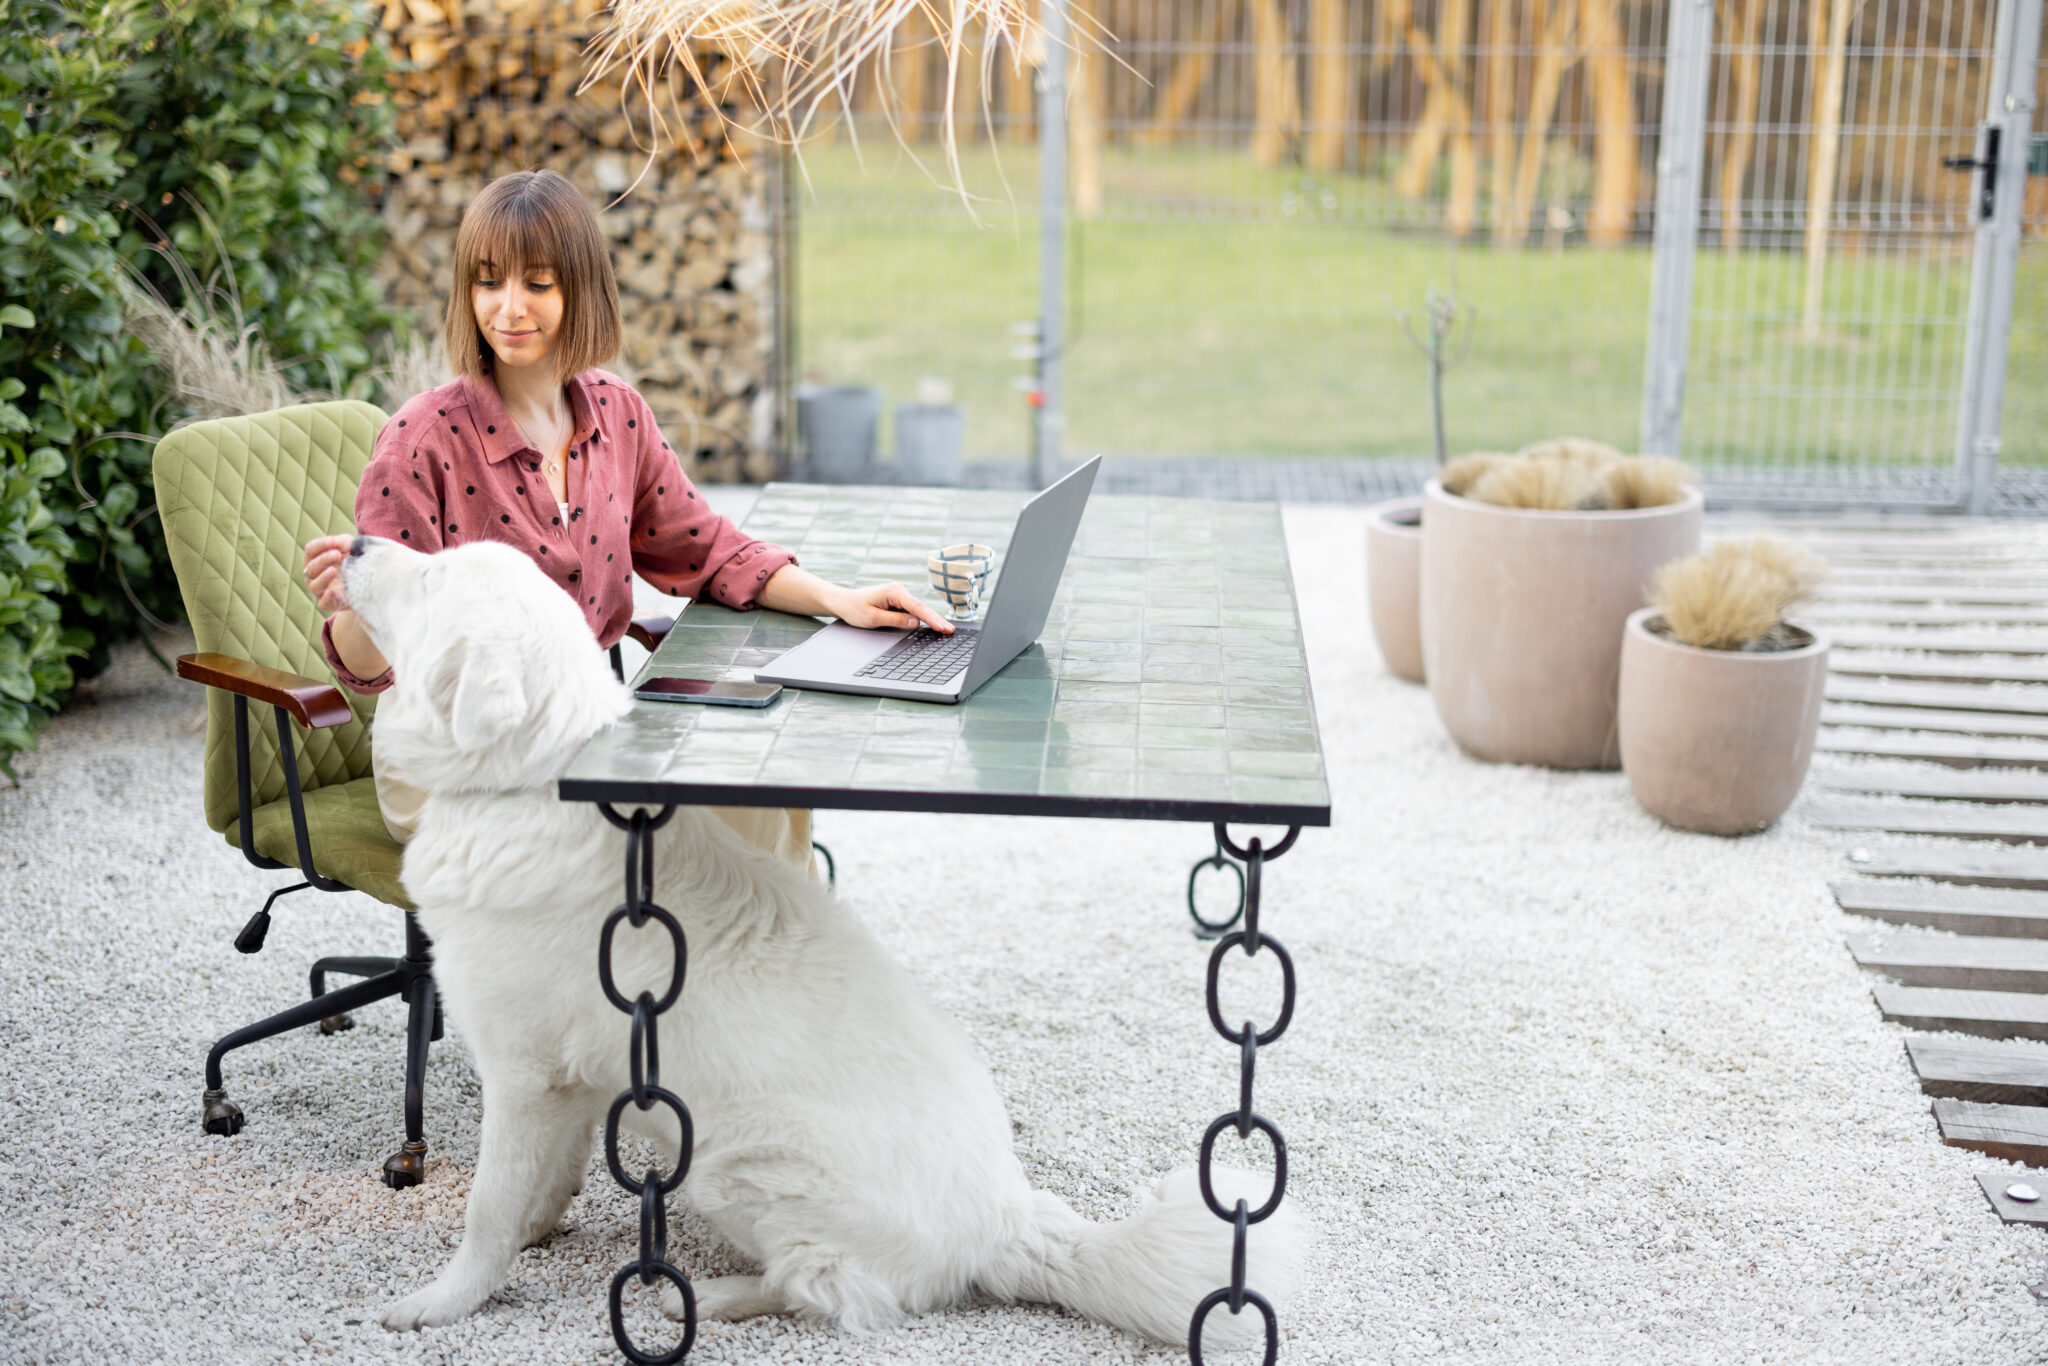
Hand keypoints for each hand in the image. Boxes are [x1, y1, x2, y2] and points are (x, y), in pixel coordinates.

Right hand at [303, 534, 353, 613]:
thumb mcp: (350, 548)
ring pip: (314, 585)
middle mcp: (314, 574)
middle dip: (323, 559)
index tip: (333, 542)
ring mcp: (319, 590)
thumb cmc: (354, 561)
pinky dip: (327, 597)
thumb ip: (343, 543)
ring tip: (334, 570)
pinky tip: (333, 590)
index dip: (320, 545)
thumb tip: (338, 542)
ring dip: (323, 577)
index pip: (310, 550)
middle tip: (337, 554)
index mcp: (315, 558)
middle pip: (311, 566)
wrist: (368, 584)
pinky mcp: (329, 603)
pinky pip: (323, 602)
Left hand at [830, 582, 954, 633]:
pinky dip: (923, 617)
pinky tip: (933, 624)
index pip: (918, 608)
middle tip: (951, 631)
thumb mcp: (874, 618)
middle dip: (937, 619)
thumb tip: (916, 622)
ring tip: (946, 629)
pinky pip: (913, 610)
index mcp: (894, 592)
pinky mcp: (898, 600)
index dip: (932, 619)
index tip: (944, 628)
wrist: (843, 601)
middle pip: (922, 608)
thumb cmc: (855, 608)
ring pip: (919, 609)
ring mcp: (899, 594)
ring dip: (931, 619)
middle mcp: (899, 590)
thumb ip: (896, 620)